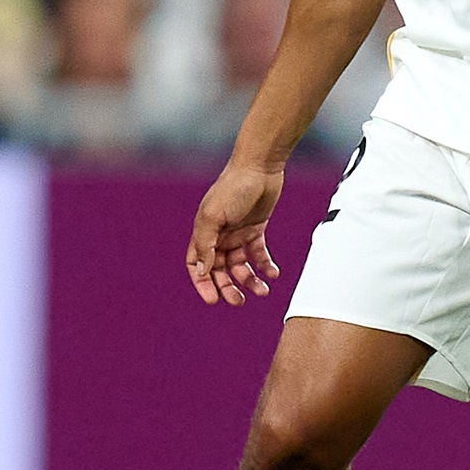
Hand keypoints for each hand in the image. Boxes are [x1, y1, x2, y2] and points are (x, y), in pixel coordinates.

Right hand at [187, 159, 283, 304]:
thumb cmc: (233, 187)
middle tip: (238, 301)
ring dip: (249, 280)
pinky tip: (273, 273)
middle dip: (228, 287)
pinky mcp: (256, 229)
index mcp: (203, 233)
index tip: (213, 299)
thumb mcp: (214, 217)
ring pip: (240, 266)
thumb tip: (201, 271)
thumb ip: (205, 245)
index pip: (197, 265)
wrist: (259, 167)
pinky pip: (259, 254)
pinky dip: (265, 265)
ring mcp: (237, 233)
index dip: (202, 283)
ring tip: (262, 290)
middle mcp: (219, 236)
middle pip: (219, 270)